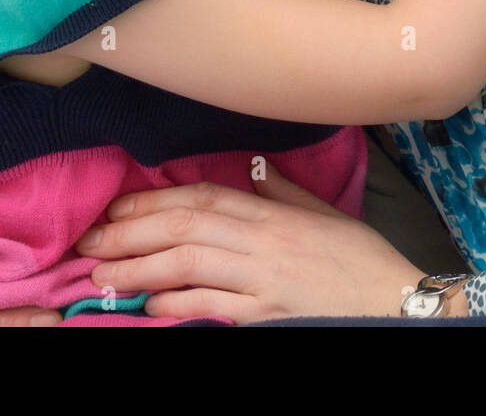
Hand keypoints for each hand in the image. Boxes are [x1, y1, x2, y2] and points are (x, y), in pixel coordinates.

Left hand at [76, 164, 433, 321]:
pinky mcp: (271, 316)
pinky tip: (151, 306)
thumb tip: (256, 169)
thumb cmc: (361, 261)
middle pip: (187, 229)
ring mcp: (266, 280)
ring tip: (102, 277)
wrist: (397, 302)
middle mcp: (265, 241)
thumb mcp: (325, 215)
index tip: (116, 209)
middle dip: (131, 234)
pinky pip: (215, 307)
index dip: (155, 201)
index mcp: (275, 214)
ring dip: (140, 269)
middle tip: (89, 244)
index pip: (204, 198)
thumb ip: (285, 192)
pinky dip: (179, 305)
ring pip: (190, 266)